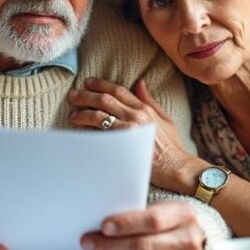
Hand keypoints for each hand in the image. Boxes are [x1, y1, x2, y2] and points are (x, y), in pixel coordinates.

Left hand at [68, 77, 190, 189]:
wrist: (176, 167)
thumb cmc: (172, 146)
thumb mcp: (165, 118)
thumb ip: (149, 100)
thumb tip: (139, 82)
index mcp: (145, 108)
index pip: (119, 90)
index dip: (101, 84)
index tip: (88, 82)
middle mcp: (136, 115)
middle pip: (105, 99)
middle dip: (86, 95)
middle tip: (73, 95)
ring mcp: (129, 129)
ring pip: (100, 114)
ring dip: (83, 112)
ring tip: (73, 114)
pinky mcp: (123, 144)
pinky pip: (101, 132)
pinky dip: (89, 129)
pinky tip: (80, 130)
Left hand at [80, 201, 203, 249]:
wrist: (193, 241)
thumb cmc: (172, 223)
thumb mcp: (162, 208)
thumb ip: (139, 214)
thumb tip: (105, 224)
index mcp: (185, 215)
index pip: (152, 221)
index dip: (125, 225)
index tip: (104, 227)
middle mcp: (189, 241)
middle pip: (143, 246)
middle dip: (110, 245)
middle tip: (90, 242)